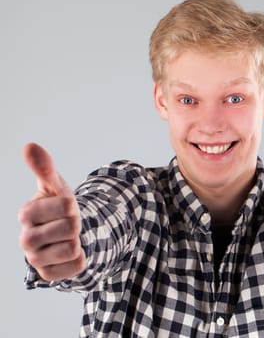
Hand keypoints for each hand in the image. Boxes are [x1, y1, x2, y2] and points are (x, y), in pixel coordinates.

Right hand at [18, 143, 85, 280]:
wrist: (64, 234)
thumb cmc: (58, 207)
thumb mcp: (55, 186)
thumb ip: (44, 168)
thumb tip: (29, 146)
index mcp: (26, 213)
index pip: (66, 206)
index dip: (73, 205)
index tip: (67, 207)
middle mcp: (26, 238)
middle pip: (71, 227)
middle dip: (77, 223)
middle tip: (69, 223)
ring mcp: (35, 259)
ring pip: (73, 248)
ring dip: (78, 240)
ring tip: (68, 238)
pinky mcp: (47, 275)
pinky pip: (77, 267)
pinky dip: (81, 259)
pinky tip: (70, 253)